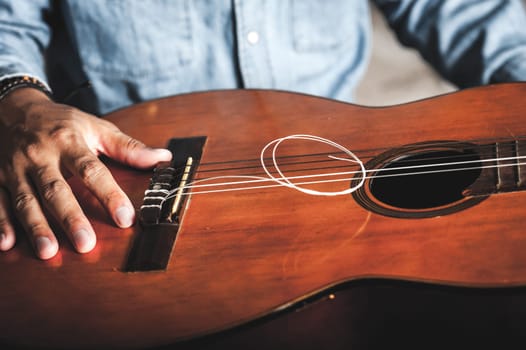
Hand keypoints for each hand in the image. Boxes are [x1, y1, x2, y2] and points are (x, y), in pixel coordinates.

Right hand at [0, 88, 171, 258]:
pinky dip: (0, 223)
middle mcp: (41, 155)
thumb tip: (162, 157)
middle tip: (86, 243)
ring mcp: (16, 168)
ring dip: (36, 226)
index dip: (109, 194)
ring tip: (48, 251)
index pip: (92, 171)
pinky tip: (7, 244)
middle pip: (56, 189)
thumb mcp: (96, 128)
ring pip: (25, 199)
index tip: (126, 218)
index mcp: (69, 142)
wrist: (15, 108)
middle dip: (70, 217)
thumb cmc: (62, 123)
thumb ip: (128, 148)